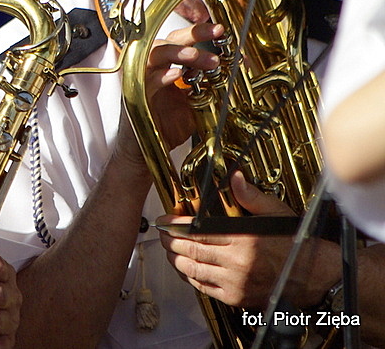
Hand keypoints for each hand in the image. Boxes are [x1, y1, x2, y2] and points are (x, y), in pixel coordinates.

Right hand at [145, 21, 222, 150]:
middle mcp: (150, 70)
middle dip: (191, 35)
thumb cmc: (166, 126)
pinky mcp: (135, 98)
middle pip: (165, 41)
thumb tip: (236, 68)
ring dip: (177, 53)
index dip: (197, 32)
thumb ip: (209, 85)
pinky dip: (161, 77)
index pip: (178, 41)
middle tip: (215, 34)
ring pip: (153, 56)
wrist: (146, 153)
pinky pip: (145, 82)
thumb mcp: (194, 103)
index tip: (219, 30)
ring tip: (198, 57)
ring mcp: (140, 82)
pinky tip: (176, 74)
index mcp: (163, 67)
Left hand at [157, 172, 332, 307]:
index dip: (175, 226)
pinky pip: (204, 288)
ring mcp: (236, 283)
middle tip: (162, 235)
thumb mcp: (274, 213)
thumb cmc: (294, 241)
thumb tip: (234, 178)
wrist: (315, 274)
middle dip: (170, 242)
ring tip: (170, 251)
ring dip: (176, 260)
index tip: (164, 221)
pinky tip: (187, 268)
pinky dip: (191, 278)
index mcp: (244, 239)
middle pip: (190, 252)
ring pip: (193, 271)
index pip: (197, 231)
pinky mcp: (237, 298)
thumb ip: (250, 196)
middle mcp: (237, 263)